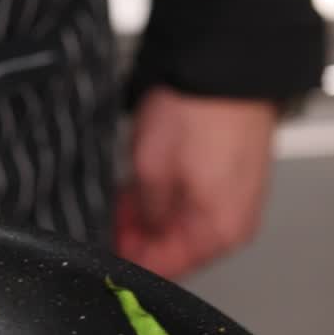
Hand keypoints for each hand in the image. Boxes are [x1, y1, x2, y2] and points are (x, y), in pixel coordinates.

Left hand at [115, 86, 277, 279]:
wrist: (224, 65)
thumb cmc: (197, 113)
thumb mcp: (151, 172)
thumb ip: (144, 216)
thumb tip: (136, 238)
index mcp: (219, 230)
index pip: (166, 269)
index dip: (128, 261)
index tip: (101, 250)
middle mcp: (232, 222)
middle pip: (174, 249)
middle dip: (135, 239)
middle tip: (104, 223)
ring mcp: (231, 200)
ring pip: (178, 226)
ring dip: (146, 218)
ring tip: (119, 200)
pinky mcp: (225, 179)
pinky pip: (189, 203)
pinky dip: (162, 199)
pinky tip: (139, 187)